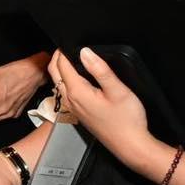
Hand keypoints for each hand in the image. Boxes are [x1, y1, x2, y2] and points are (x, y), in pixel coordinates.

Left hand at [50, 48, 154, 170]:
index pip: (61, 65)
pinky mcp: (79, 113)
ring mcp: (73, 108)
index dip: (62, 50)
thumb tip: (85, 51)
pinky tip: (77, 77)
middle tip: (66, 45)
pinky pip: (65, 92)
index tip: (67, 39)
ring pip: (58, 83)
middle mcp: (70, 101)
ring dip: (60, 69)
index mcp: (77, 92)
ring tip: (70, 57)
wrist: (130, 145)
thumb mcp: (117, 90)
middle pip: (55, 74)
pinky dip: (66, 80)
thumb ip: (100, 69)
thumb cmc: (127, 120)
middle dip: (57, 58)